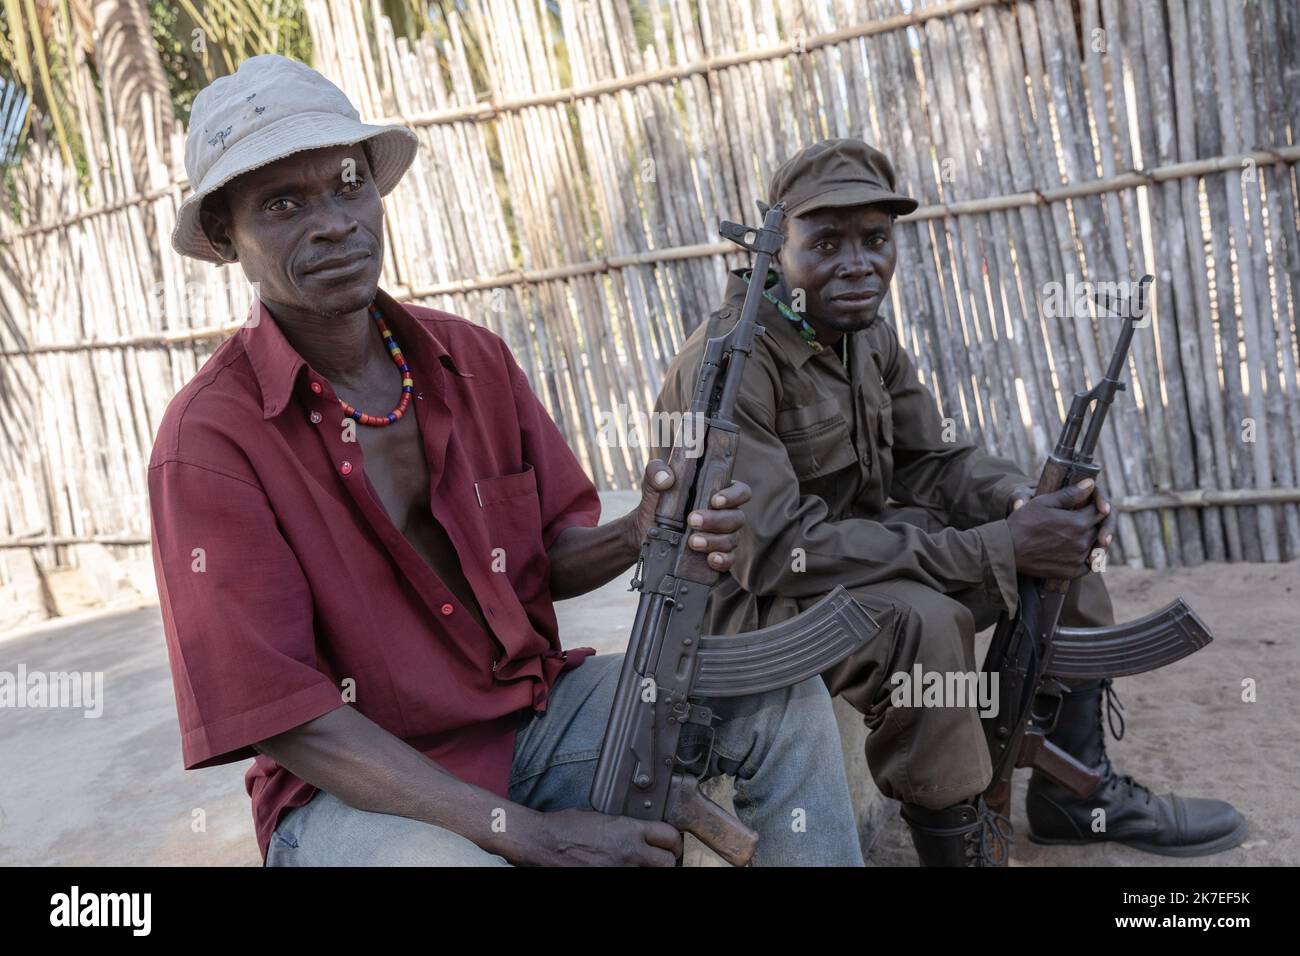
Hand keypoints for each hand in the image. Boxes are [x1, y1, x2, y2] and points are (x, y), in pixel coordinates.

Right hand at [528, 808, 681, 866]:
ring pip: (651, 875)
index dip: (674, 842)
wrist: (545, 842)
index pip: (669, 836)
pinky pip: (630, 880)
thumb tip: (638, 834)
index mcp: (628, 829)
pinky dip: (631, 875)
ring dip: (648, 870)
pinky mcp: (608, 880)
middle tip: (663, 860)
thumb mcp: (602, 817)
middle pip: (667, 863)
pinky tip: (623, 870)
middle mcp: (628, 851)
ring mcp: (620, 870)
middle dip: (667, 861)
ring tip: (641, 866)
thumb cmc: (567, 827)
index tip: (672, 846)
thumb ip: (625, 827)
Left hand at [628, 459, 751, 571]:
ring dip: (714, 541)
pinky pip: (729, 560)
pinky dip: (722, 560)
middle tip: (692, 520)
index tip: (714, 501)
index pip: (741, 491)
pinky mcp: (717, 557)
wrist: (644, 533)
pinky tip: (710, 559)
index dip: (733, 496)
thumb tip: (666, 479)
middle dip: (715, 520)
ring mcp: (724, 537)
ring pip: (732, 540)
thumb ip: (656, 472)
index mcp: (718, 493)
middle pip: (737, 517)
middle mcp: (726, 515)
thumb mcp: (652, 484)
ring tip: (693, 542)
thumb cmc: (655, 504)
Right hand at [1006, 479, 1105, 578]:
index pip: (1101, 511)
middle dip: (1095, 521)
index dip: (1097, 505)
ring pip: (1096, 546)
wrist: (1007, 550)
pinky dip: (1089, 556)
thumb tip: (1091, 483)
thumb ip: (1070, 494)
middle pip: (1100, 528)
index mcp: (1077, 522)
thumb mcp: (1043, 502)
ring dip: (1093, 538)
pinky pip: (1090, 564)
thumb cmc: (1023, 523)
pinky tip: (1079, 550)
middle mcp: (1082, 542)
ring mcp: (1078, 558)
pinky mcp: (1072, 571)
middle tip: (1083, 517)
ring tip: (1080, 533)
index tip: (1088, 504)